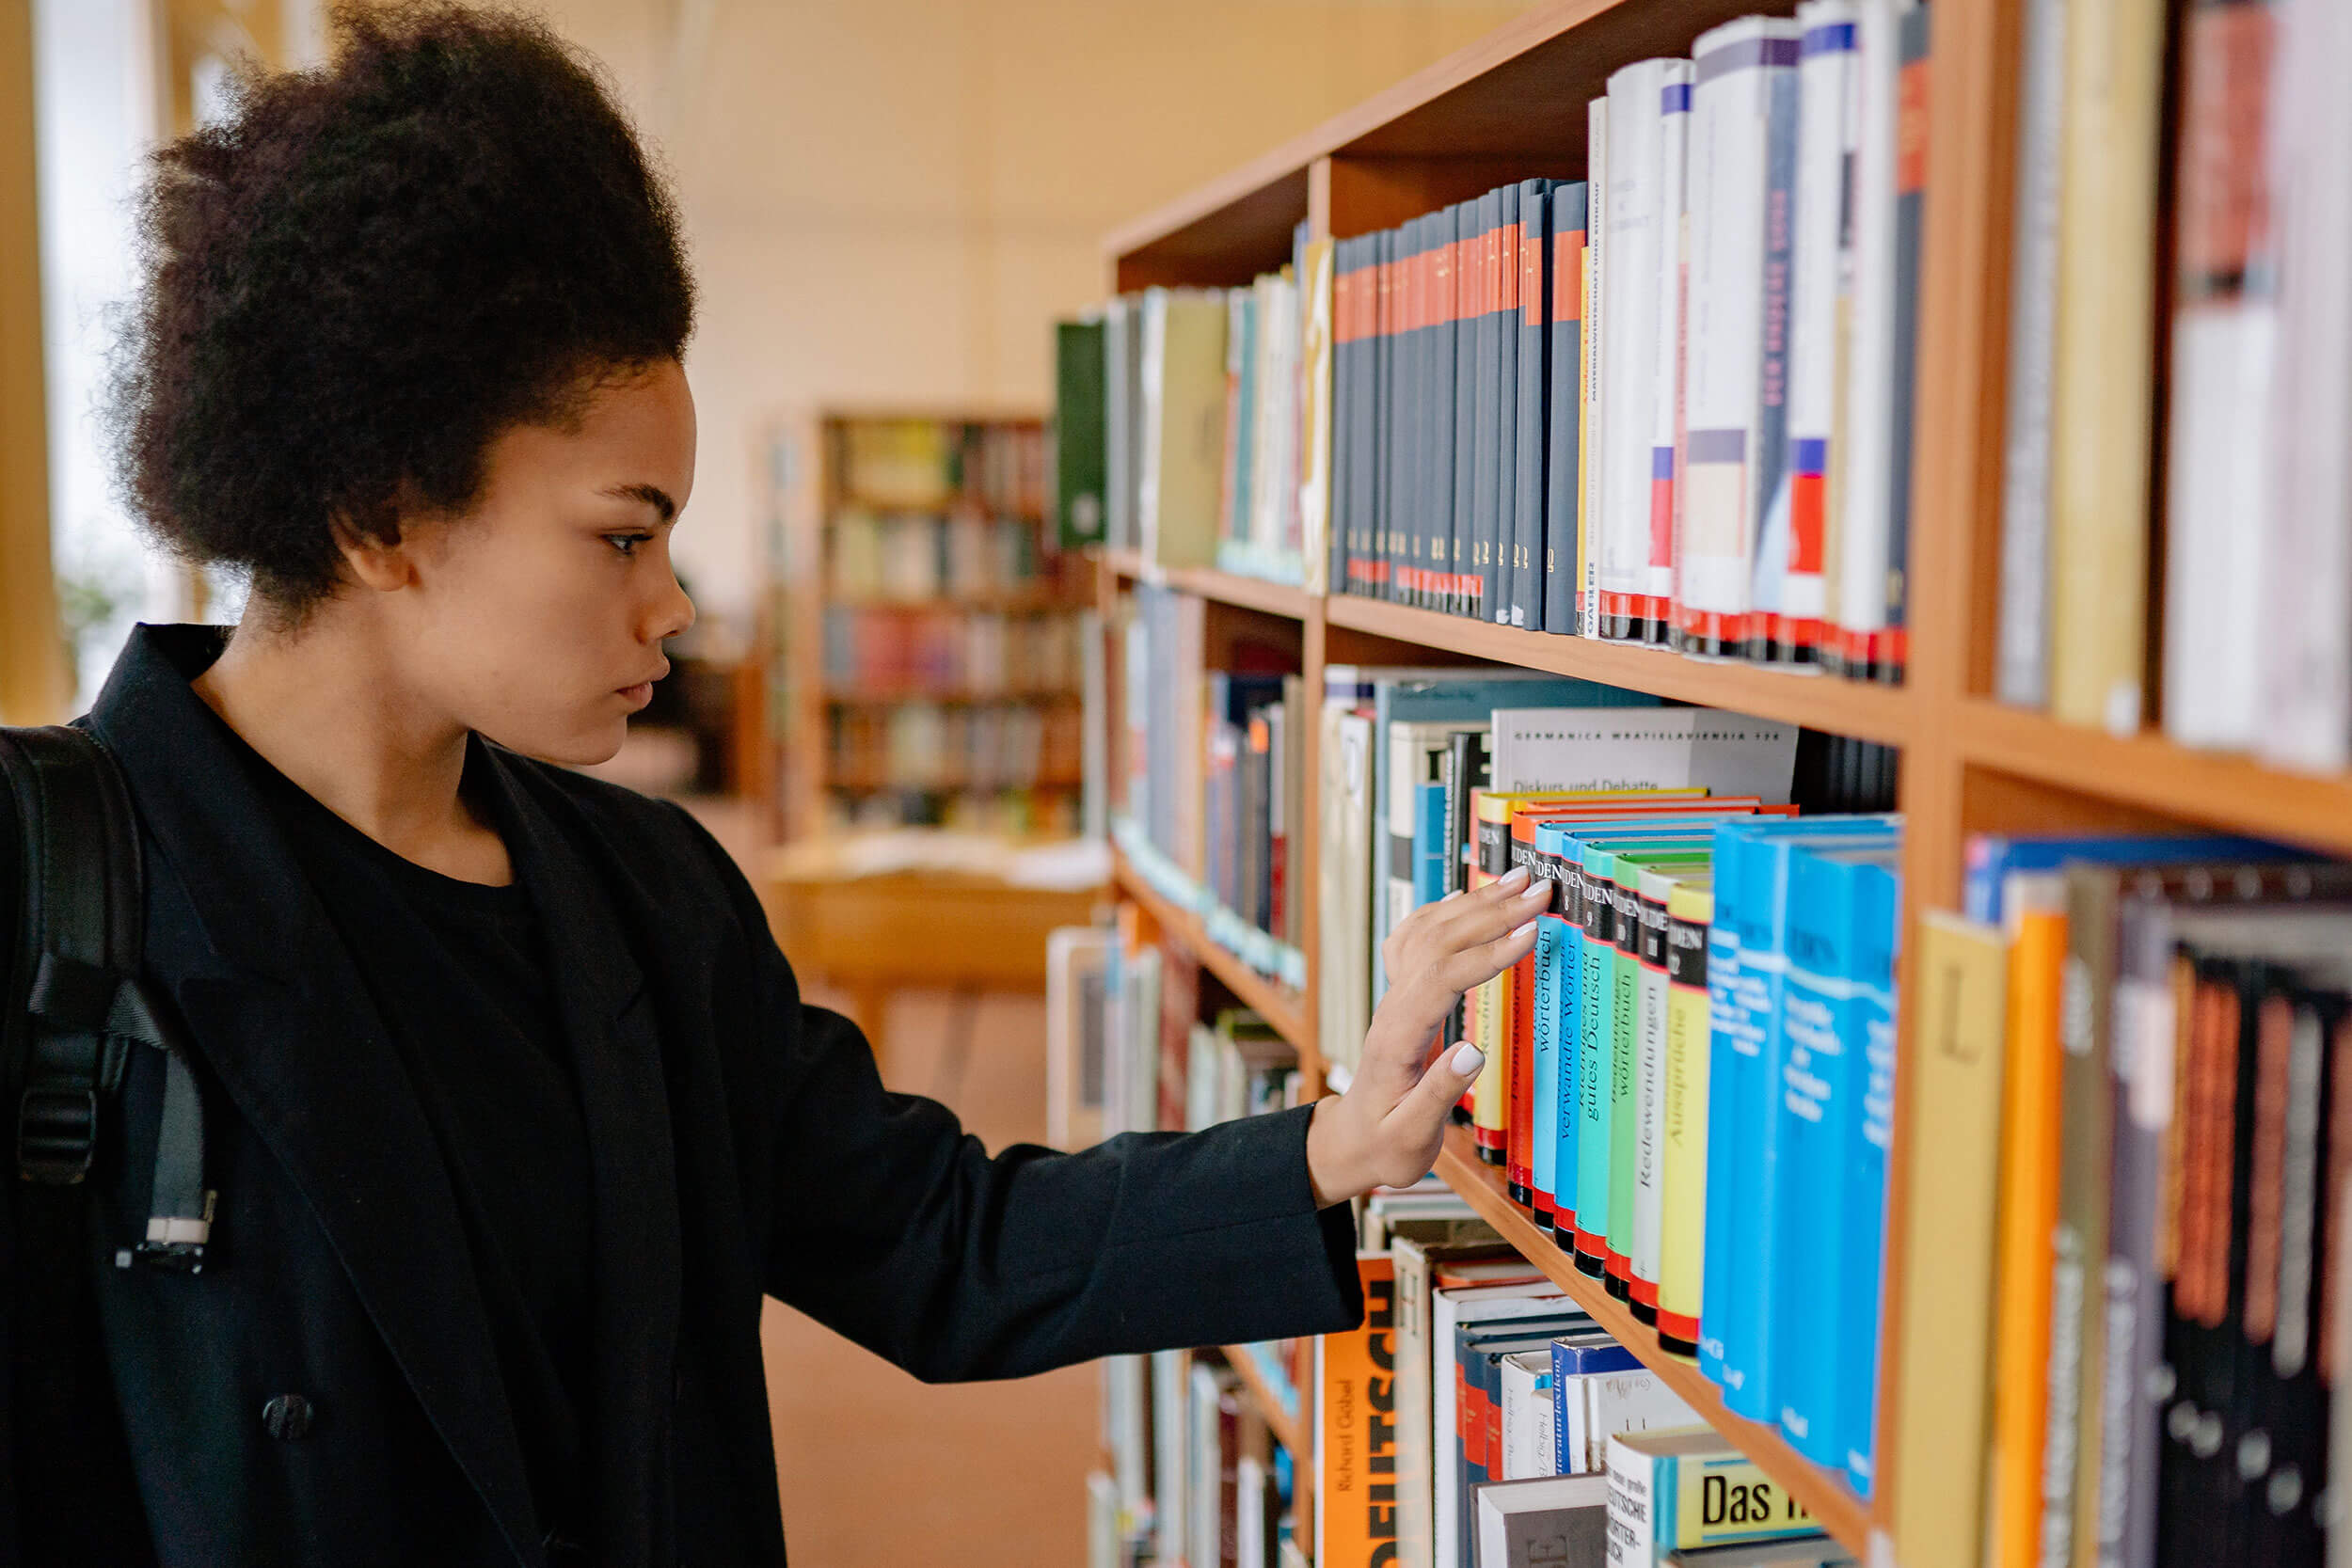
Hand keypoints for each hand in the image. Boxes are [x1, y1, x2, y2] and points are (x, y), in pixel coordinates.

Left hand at [1304, 864, 1549, 1205]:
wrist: (1351, 1140)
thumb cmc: (1384, 1144)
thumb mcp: (1411, 1136)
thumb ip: (1438, 1094)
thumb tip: (1474, 1053)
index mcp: (1398, 1038)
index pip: (1442, 978)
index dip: (1488, 952)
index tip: (1531, 932)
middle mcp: (1393, 1007)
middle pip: (1440, 942)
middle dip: (1491, 912)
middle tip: (1540, 891)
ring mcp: (1394, 997)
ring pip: (1430, 932)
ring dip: (1474, 903)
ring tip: (1519, 881)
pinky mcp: (1400, 996)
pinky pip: (1416, 940)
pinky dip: (1443, 912)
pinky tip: (1464, 897)